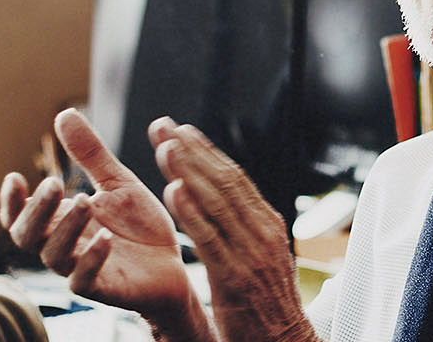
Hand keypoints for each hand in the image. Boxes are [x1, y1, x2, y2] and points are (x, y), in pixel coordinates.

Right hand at [0, 109, 195, 319]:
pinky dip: (92, 259)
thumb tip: (64, 113)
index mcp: (59, 223)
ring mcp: (81, 270)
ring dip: (65, 229)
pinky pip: (86, 280)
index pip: (20, 216)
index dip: (12, 201)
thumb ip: (90, 154)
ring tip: (84, 202)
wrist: (174, 263)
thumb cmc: (139, 226)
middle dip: (36, 210)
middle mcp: (63, 247)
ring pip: (53, 256)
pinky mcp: (105, 289)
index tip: (15, 177)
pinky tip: (105, 238)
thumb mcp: (117, 183)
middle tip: (54, 184)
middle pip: (28, 236)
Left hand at [156, 121, 317, 341]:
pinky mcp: (236, 277)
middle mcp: (262, 232)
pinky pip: (210, 239)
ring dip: (189, 172)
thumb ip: (246, 230)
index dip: (206, 152)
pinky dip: (191, 213)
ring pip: (218, 203)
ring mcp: (251, 253)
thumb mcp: (262, 259)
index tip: (181, 130)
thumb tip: (224, 203)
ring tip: (165, 147)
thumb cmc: (267, 306)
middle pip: (225, 181)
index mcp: (268, 225)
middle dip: (192, 151)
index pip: (235, 178)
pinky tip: (172, 193)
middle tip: (164, 126)